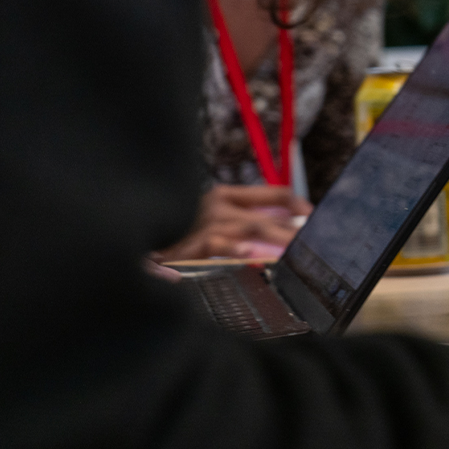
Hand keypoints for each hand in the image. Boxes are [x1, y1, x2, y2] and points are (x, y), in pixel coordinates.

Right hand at [153, 184, 312, 261]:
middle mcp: (218, 207)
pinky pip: (216, 247)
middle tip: (317, 244)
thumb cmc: (177, 226)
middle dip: (294, 233)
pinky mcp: (188, 246)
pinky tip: (248, 254)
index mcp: (225, 196)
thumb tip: (291, 223)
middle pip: (267, 219)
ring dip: (276, 241)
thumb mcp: (211, 214)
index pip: (274, 194)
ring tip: (298, 249)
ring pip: (250, 231)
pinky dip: (232, 250)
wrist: (132, 228)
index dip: (299, 205)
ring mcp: (204, 226)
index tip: (316, 219)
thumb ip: (245, 218)